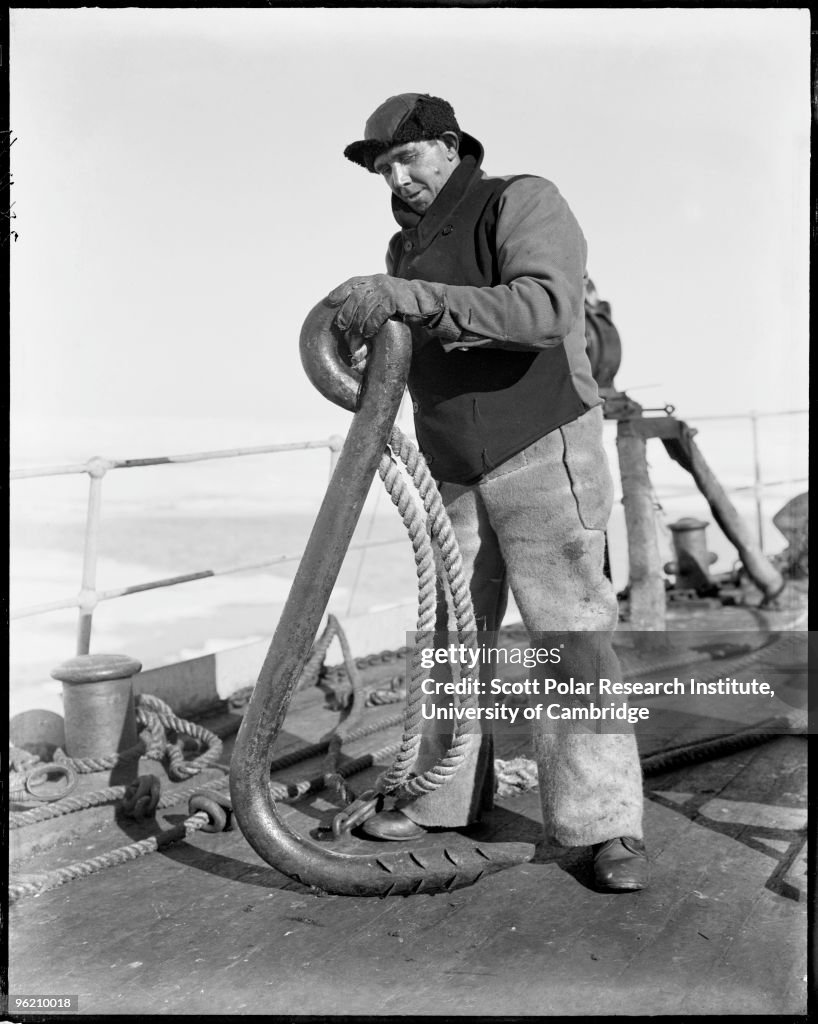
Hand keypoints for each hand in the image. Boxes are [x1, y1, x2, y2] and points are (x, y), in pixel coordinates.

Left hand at [326, 274, 444, 339]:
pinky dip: (370, 325)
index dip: (341, 290)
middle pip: (355, 296)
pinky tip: (368, 332)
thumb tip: (356, 322)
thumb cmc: (406, 306)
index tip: (330, 299)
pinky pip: (376, 314)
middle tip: (342, 326)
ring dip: (358, 323)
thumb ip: (373, 304)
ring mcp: (387, 290)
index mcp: (376, 280)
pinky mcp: (394, 300)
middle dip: (346, 312)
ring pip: (364, 306)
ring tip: (356, 334)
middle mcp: (379, 282)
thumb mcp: (387, 299)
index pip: (353, 282)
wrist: (429, 303)